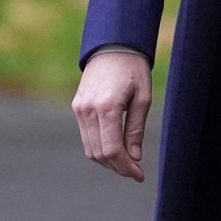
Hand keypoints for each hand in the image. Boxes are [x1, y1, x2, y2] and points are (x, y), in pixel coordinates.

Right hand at [73, 51, 152, 181]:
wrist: (112, 45)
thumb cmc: (133, 69)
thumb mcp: (143, 97)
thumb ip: (136, 129)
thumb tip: (134, 157)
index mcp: (107, 107)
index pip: (112, 150)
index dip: (126, 167)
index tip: (139, 175)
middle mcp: (88, 110)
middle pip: (99, 153)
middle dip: (117, 167)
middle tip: (135, 170)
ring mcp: (79, 109)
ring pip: (90, 148)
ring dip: (107, 160)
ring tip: (126, 161)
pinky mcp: (77, 107)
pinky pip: (86, 136)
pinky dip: (99, 147)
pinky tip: (115, 147)